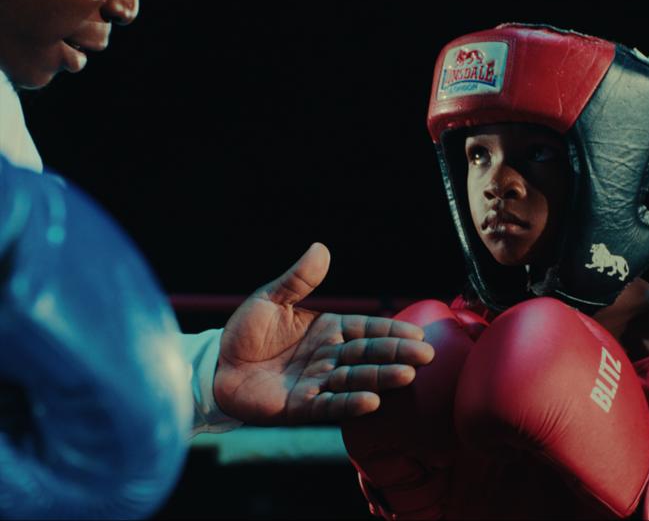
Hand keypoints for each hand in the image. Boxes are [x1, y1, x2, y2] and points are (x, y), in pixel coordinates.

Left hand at [213, 243, 433, 425]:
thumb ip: (298, 278)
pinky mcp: (302, 407)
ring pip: (355, 379)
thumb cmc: (245, 332)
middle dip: (397, 354)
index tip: (417, 333)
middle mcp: (329, 357)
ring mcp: (318, 382)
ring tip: (405, 375)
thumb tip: (320, 247)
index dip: (391, 331)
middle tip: (426, 355)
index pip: (366, 329)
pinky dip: (351, 403)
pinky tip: (372, 402)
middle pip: (368, 354)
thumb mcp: (271, 298)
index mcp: (328, 330)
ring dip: (380, 378)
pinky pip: (330, 405)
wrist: (215, 367)